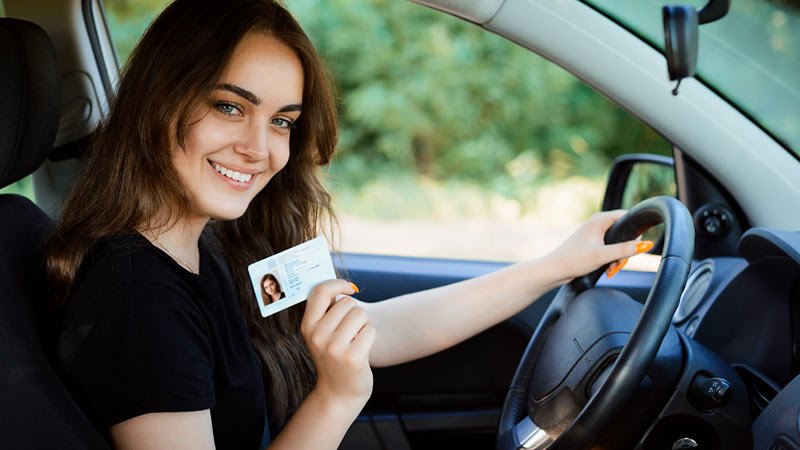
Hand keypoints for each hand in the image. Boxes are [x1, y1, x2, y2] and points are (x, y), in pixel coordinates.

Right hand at [301, 279, 375, 406]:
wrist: (339, 392)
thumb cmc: (334, 356)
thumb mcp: (322, 333)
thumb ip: (326, 310)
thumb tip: (340, 284)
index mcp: (307, 326)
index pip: (320, 291)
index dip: (337, 284)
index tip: (349, 288)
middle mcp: (317, 336)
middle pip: (348, 302)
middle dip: (355, 312)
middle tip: (351, 331)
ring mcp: (334, 348)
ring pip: (360, 314)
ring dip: (364, 324)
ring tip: (356, 339)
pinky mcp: (352, 358)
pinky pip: (370, 330)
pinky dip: (370, 336)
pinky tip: (362, 349)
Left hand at [547, 210, 652, 280]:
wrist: (555, 269)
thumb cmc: (574, 260)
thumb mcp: (603, 256)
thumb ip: (625, 250)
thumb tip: (646, 245)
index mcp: (600, 219)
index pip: (627, 217)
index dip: (634, 232)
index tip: (634, 248)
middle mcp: (598, 223)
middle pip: (624, 232)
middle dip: (625, 250)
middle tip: (619, 264)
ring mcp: (595, 232)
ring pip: (618, 242)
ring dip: (619, 257)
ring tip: (612, 269)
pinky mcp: (593, 242)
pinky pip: (610, 247)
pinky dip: (612, 258)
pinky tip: (608, 268)